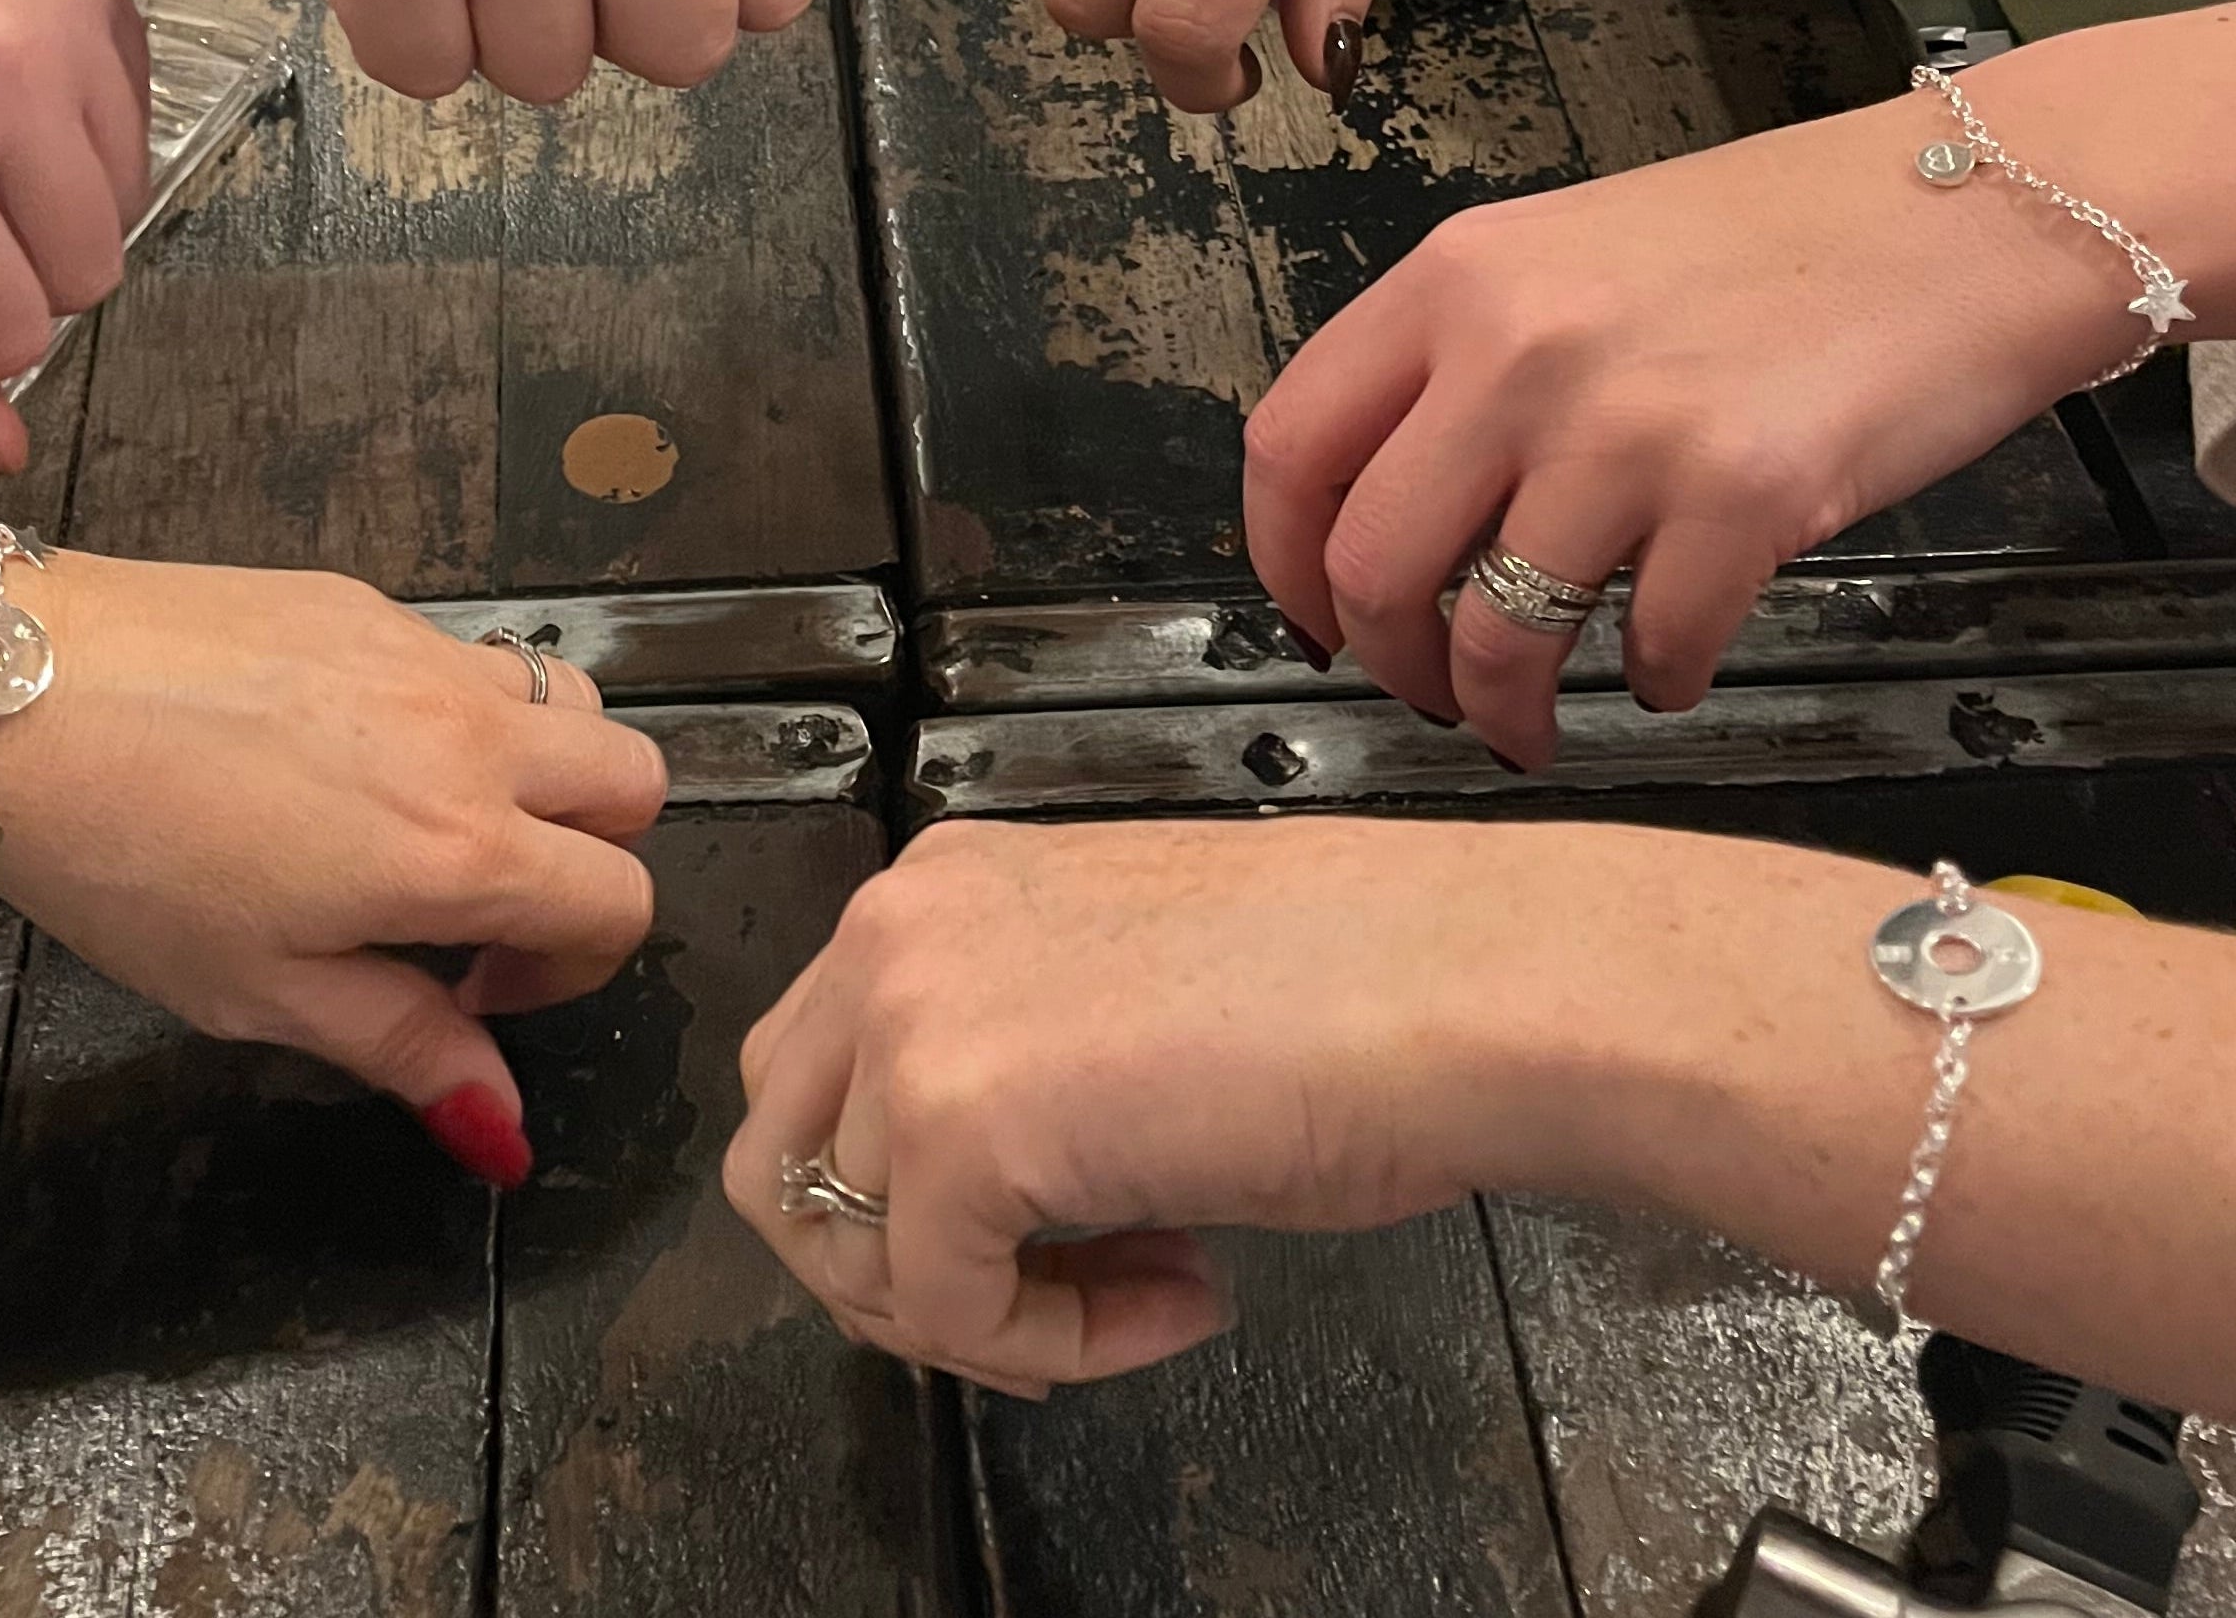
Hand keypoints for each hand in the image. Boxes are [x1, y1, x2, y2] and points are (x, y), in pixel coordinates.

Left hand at [0, 543, 667, 1183]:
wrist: (14, 694)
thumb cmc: (122, 856)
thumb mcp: (258, 990)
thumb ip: (402, 1048)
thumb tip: (503, 1129)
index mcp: (456, 849)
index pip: (619, 901)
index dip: (575, 970)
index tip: (478, 992)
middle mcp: (470, 737)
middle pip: (636, 782)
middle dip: (596, 856)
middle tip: (484, 909)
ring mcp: (425, 654)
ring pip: (571, 703)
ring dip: (544, 774)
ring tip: (433, 824)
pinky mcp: (369, 601)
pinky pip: (470, 656)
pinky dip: (459, 715)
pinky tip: (344, 756)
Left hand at [725, 816, 1557, 1390]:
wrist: (1455, 984)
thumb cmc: (1347, 985)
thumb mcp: (1117, 991)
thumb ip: (1015, 1050)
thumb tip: (965, 1189)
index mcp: (942, 887)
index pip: (819, 1069)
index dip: (906, 1190)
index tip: (1037, 1234)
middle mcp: (901, 931)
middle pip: (780, 1157)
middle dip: (894, 1262)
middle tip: (1038, 1299)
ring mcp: (915, 1021)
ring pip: (844, 1248)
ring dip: (983, 1311)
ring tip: (1133, 1296)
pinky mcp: (960, 1128)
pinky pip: (944, 1311)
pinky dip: (1049, 1350)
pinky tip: (1180, 1295)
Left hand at [1242, 95, 2122, 767]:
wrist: (1984, 205)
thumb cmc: (1788, 237)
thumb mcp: (1575, 255)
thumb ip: (1471, 361)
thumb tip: (1395, 507)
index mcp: (1458, 278)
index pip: (1292, 444)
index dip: (1283, 561)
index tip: (1315, 616)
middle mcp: (1519, 348)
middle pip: (1372, 565)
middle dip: (1389, 662)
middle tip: (1429, 692)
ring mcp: (1626, 426)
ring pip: (1495, 633)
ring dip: (1504, 708)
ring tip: (1531, 720)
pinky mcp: (1742, 497)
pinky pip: (1653, 647)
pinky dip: (1654, 681)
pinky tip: (1671, 662)